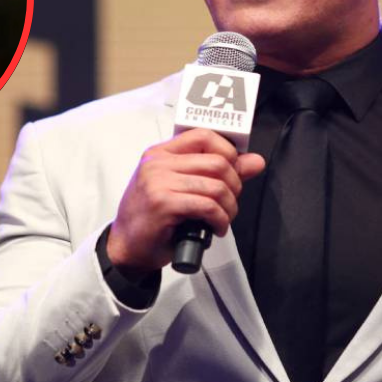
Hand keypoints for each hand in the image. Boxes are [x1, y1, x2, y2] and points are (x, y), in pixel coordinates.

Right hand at [109, 129, 265, 273]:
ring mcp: (158, 182)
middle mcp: (158, 163)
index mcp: (161, 153)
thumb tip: (256, 161)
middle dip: (235, 185)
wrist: (126, 247)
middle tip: (230, 202)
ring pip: (216, 186)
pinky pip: (208, 206)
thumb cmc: (153, 217)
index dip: (228, 152)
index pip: (204, 135)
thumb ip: (218, 172)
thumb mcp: (183, 188)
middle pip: (217, 162)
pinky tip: (217, 228)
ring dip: (229, 207)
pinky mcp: (163, 204)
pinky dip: (220, 220)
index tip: (234, 172)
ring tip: (223, 219)